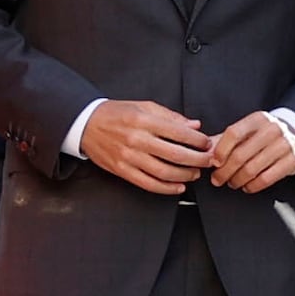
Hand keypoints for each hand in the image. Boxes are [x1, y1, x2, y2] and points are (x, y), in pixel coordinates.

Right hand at [81, 99, 213, 194]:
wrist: (86, 124)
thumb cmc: (116, 113)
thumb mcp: (143, 106)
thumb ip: (170, 116)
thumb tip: (194, 125)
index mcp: (143, 120)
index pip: (179, 132)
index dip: (198, 140)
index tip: (207, 143)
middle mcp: (137, 140)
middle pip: (175, 154)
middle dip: (197, 160)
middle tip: (208, 161)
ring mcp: (129, 157)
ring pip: (164, 172)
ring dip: (185, 175)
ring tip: (195, 173)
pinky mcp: (122, 171)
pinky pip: (148, 183)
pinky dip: (166, 188)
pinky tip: (178, 187)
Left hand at [201, 113, 294, 195]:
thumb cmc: (265, 134)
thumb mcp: (248, 130)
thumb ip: (225, 139)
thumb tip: (206, 150)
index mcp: (257, 120)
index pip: (234, 133)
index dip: (221, 150)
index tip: (214, 163)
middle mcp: (271, 130)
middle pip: (240, 155)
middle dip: (224, 171)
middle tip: (217, 179)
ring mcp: (283, 146)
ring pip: (252, 169)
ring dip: (237, 180)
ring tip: (232, 182)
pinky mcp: (291, 161)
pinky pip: (266, 179)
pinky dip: (252, 186)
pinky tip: (247, 186)